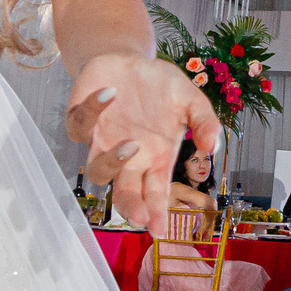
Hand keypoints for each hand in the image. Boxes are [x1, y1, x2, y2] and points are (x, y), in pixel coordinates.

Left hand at [68, 53, 215, 227]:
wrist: (130, 60)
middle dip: (129, 205)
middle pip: (123, 193)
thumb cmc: (162, 87)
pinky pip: (79, 127)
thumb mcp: (191, 100)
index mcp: (155, 158)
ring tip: (131, 144)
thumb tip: (212, 148)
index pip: (155, 194)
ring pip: (96, 170)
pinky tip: (111, 93)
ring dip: (111, 162)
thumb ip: (204, 122)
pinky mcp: (81, 121)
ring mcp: (102, 142)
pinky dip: (92, 111)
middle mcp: (128, 157)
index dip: (156, 213)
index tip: (160, 230)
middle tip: (137, 213)